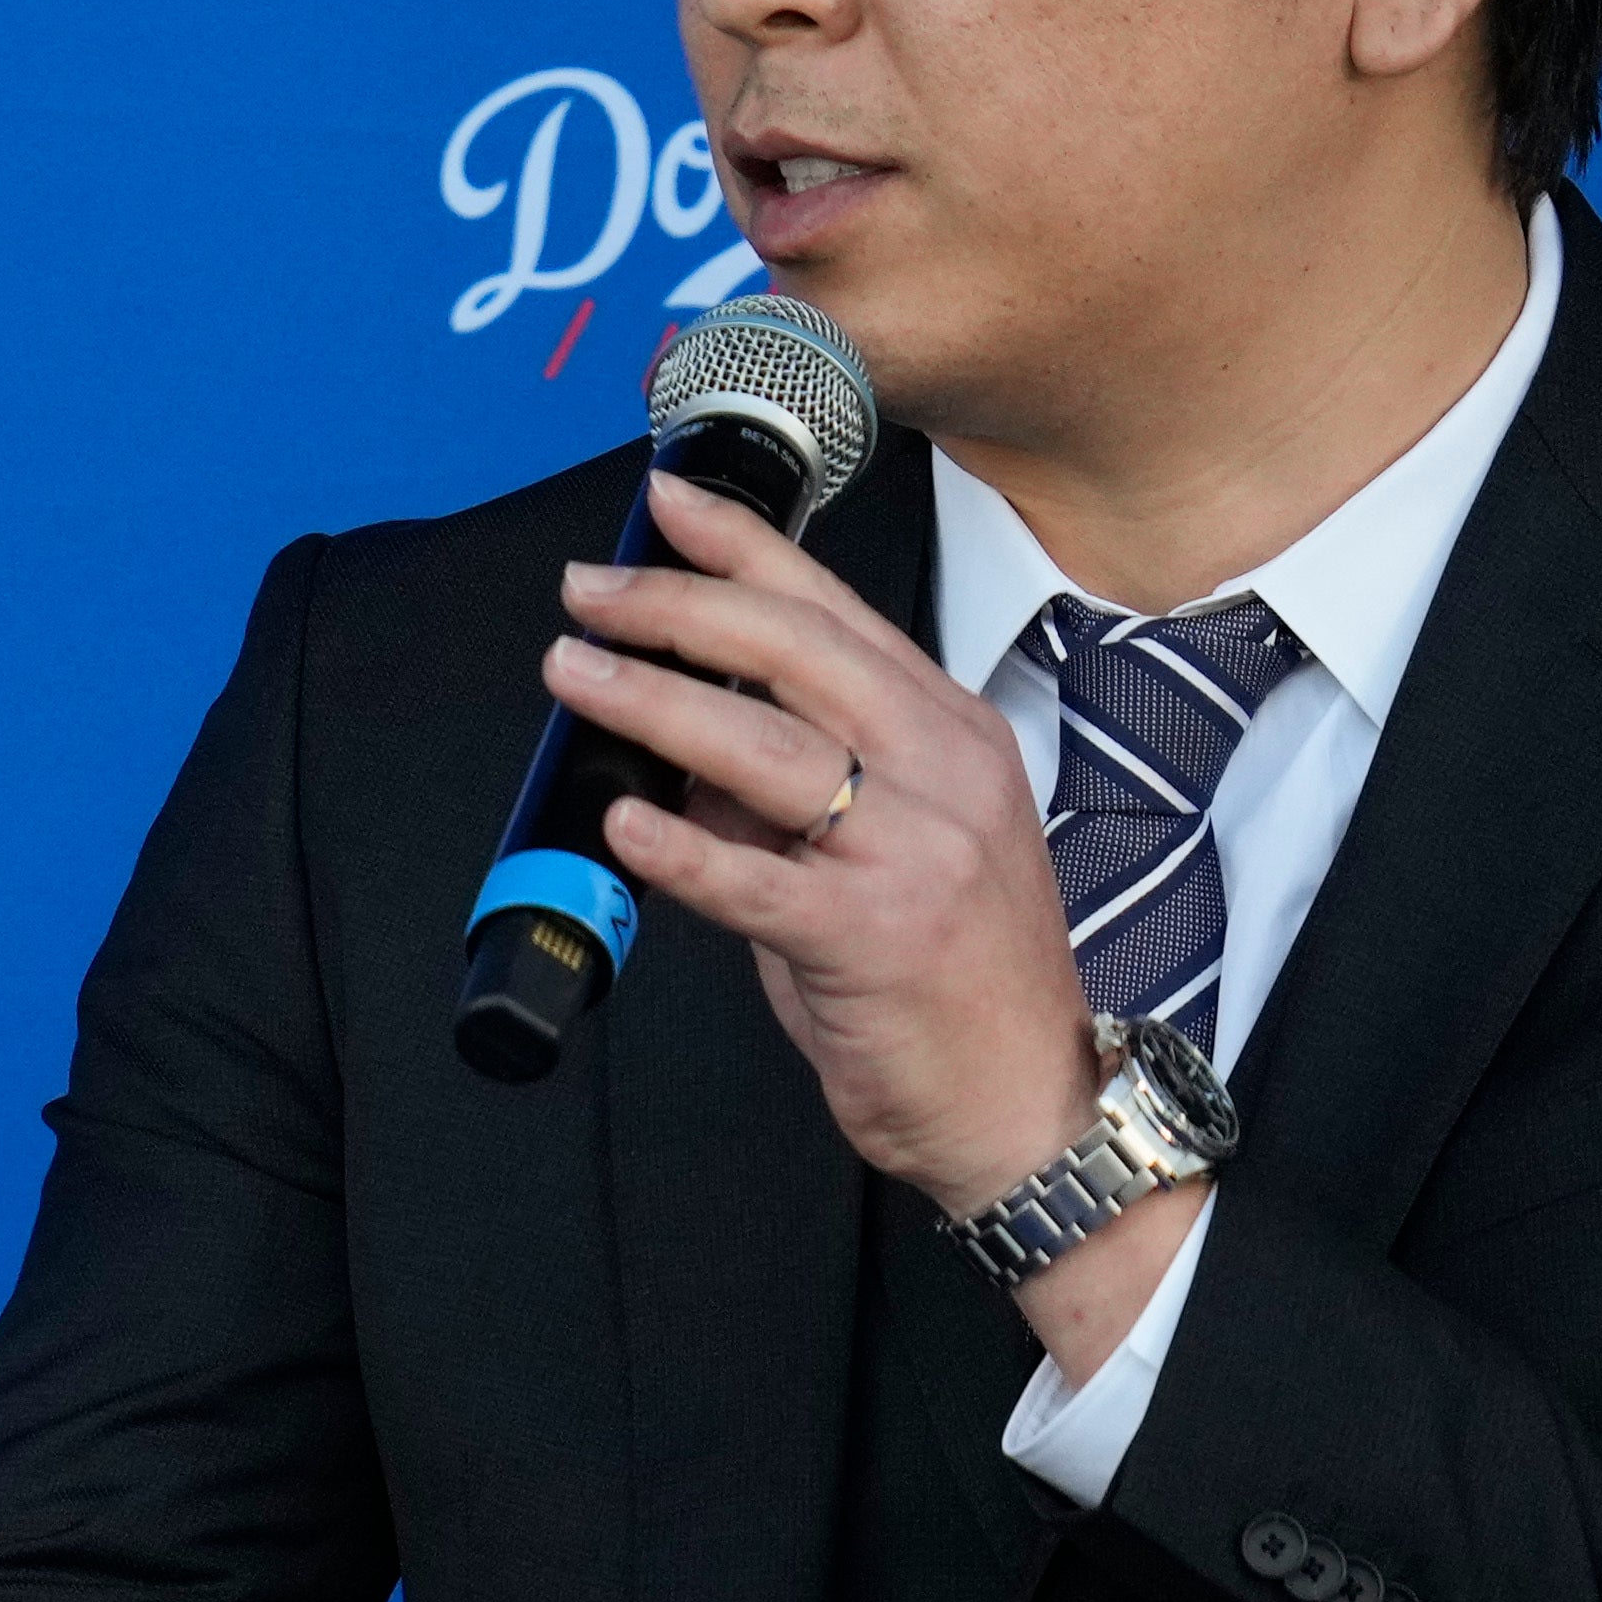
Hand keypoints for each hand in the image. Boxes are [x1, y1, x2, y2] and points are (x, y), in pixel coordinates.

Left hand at [530, 467, 1203, 1371]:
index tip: (667, 501)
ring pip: (766, 746)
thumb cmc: (951, 976)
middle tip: (586, 589)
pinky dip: (682, 849)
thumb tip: (676, 744)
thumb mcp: (886, 847)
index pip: (833, 613)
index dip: (745, 547)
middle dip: (676, 606)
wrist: (1027, 1100)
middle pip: (794, 652)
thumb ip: (794, 789)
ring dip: (653, 700)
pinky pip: (758, 880)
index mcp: (950, 732)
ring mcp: (916, 849)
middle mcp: (943, 771)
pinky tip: (620, 825)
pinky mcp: (877, 935)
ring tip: (574, 674)